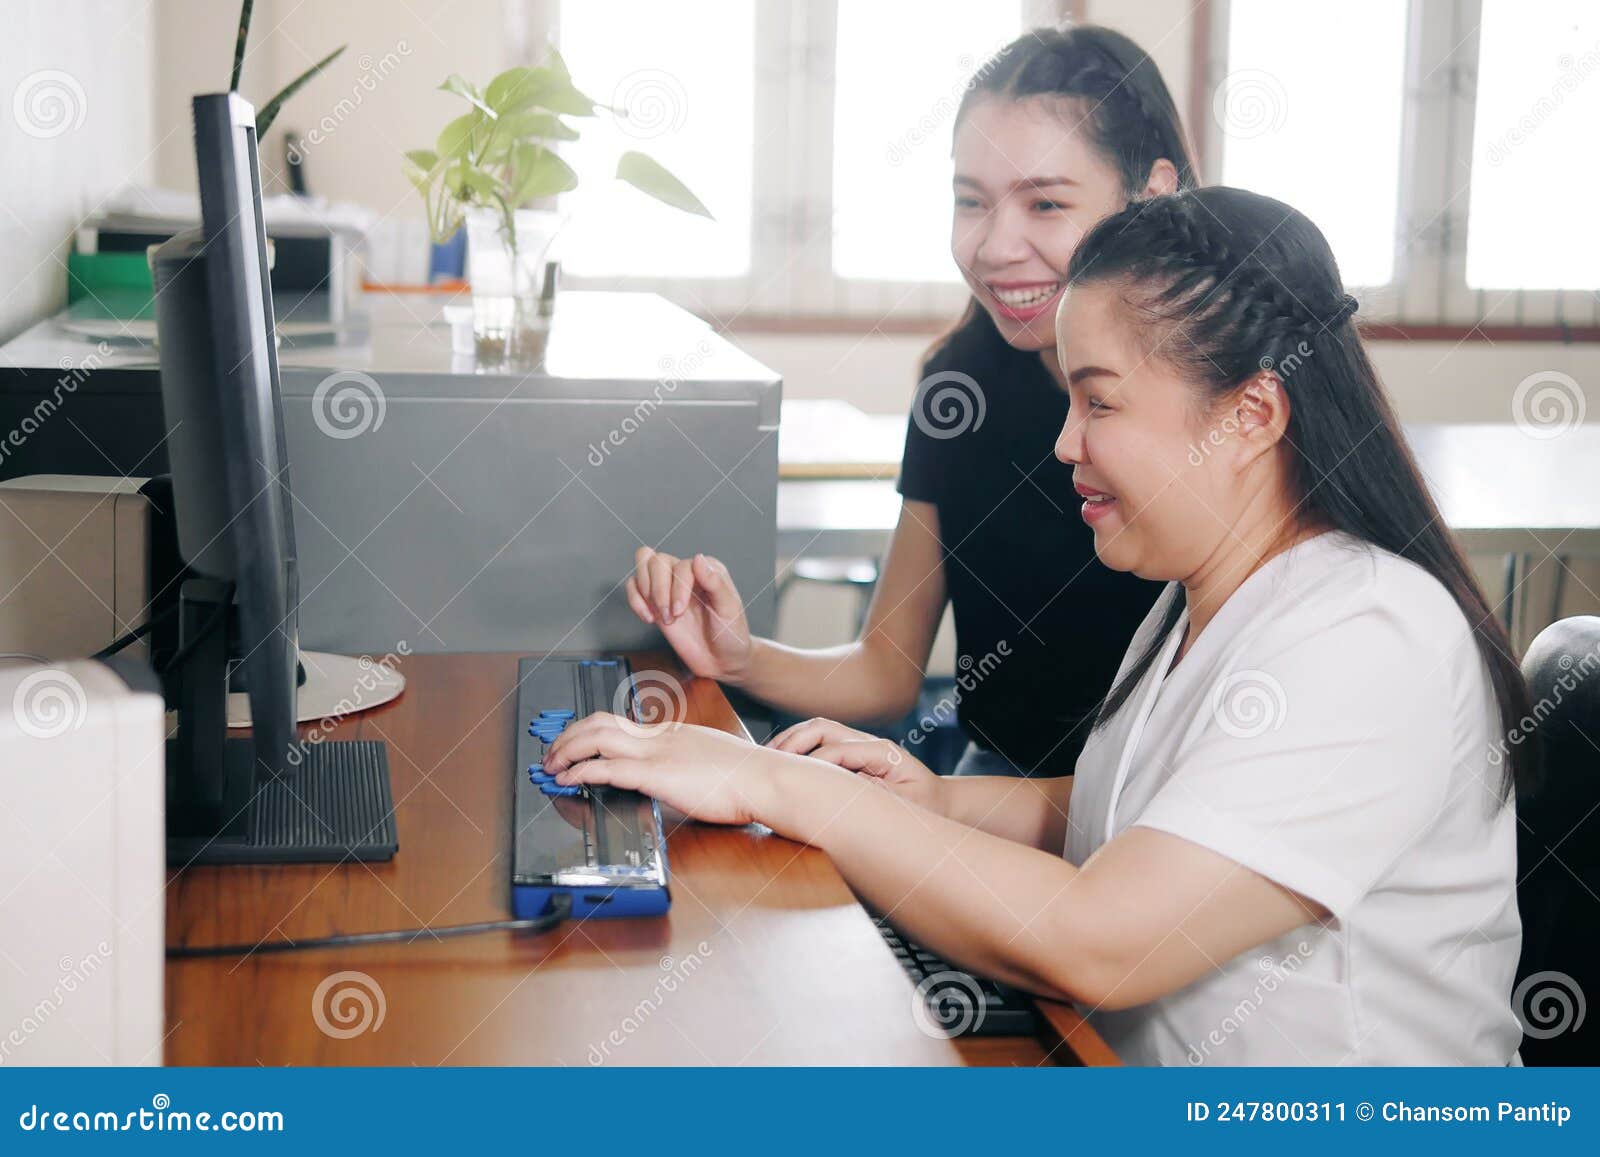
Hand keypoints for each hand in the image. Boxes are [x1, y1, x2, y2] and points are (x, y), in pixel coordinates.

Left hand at [544, 713, 774, 826]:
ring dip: (566, 749)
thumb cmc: (749, 776)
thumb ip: (689, 763)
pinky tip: (568, 779)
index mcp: (673, 734)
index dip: (589, 730)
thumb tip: (678, 776)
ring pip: (596, 737)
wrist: (766, 778)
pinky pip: (608, 767)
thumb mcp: (712, 760)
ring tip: (550, 764)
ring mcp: (658, 753)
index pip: (620, 723)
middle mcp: (660, 737)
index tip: (575, 743)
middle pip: (600, 722)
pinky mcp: (657, 775)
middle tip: (552, 753)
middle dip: (568, 735)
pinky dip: (580, 771)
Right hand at [627, 548, 752, 682]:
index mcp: (708, 570)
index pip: (682, 565)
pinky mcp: (656, 601)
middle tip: (670, 616)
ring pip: (643, 566)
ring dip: (646, 593)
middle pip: (657, 561)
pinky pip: (633, 586)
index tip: (680, 610)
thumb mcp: (729, 610)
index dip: (677, 587)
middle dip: (659, 591)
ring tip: (662, 617)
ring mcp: (669, 586)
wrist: (721, 660)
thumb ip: (715, 583)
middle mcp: (687, 573)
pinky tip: (649, 617)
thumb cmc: (731, 635)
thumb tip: (698, 558)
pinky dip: (635, 601)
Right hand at [767, 717, 945, 816]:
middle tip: (766, 763)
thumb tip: (836, 794)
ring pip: (816, 731)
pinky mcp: (851, 754)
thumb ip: (872, 799)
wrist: (941, 802)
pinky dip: (796, 749)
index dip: (811, 764)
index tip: (788, 782)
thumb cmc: (925, 808)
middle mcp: (868, 742)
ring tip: (765, 761)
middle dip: (792, 742)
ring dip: (789, 742)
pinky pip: (818, 743)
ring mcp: (858, 745)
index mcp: (882, 752)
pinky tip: (779, 764)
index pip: (836, 749)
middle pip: (821, 728)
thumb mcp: (903, 808)